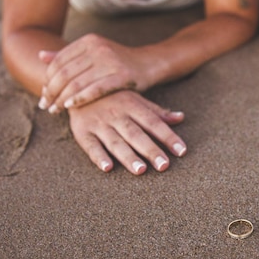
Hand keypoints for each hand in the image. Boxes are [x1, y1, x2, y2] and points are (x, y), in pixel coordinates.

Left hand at [38, 33, 157, 112]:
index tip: (43, 95)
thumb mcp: (94, 53)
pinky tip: (70, 107)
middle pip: (65, 73)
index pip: (59, 61)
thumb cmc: (118, 62)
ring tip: (55, 110)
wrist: (149, 64)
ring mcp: (111, 61)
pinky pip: (95, 89)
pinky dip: (80, 99)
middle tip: (45, 106)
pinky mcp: (122, 75)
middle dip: (51, 92)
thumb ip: (68, 55)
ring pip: (77, 83)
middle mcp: (98, 48)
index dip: (48, 80)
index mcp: (88, 41)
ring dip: (62, 99)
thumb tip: (40, 56)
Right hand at [68, 90, 186, 174]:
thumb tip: (181, 118)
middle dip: (150, 150)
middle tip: (164, 166)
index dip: (168, 136)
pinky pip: (91, 145)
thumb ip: (157, 111)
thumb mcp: (135, 99)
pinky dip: (98, 156)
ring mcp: (99, 124)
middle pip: (136, 134)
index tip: (181, 151)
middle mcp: (117, 115)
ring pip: (115, 142)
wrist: (77, 87)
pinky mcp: (82, 132)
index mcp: (133, 106)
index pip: (154, 123)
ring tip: (141, 170)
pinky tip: (107, 168)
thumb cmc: (113, 96)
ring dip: (128, 157)